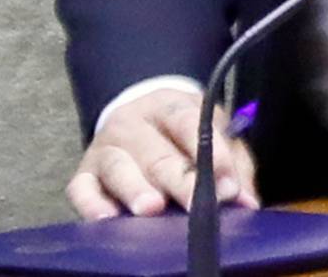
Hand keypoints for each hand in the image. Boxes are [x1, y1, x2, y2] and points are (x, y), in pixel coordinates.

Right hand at [66, 88, 259, 219]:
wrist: (137, 113)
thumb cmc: (182, 133)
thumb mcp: (213, 132)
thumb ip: (232, 164)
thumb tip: (247, 201)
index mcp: (170, 107)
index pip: (189, 124)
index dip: (211, 154)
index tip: (227, 185)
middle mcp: (133, 123)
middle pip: (157, 153)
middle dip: (179, 180)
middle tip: (196, 204)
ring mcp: (106, 147)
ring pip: (119, 168)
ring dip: (136, 189)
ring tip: (152, 208)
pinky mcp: (84, 172)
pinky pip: (81, 188)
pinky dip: (92, 204)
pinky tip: (108, 219)